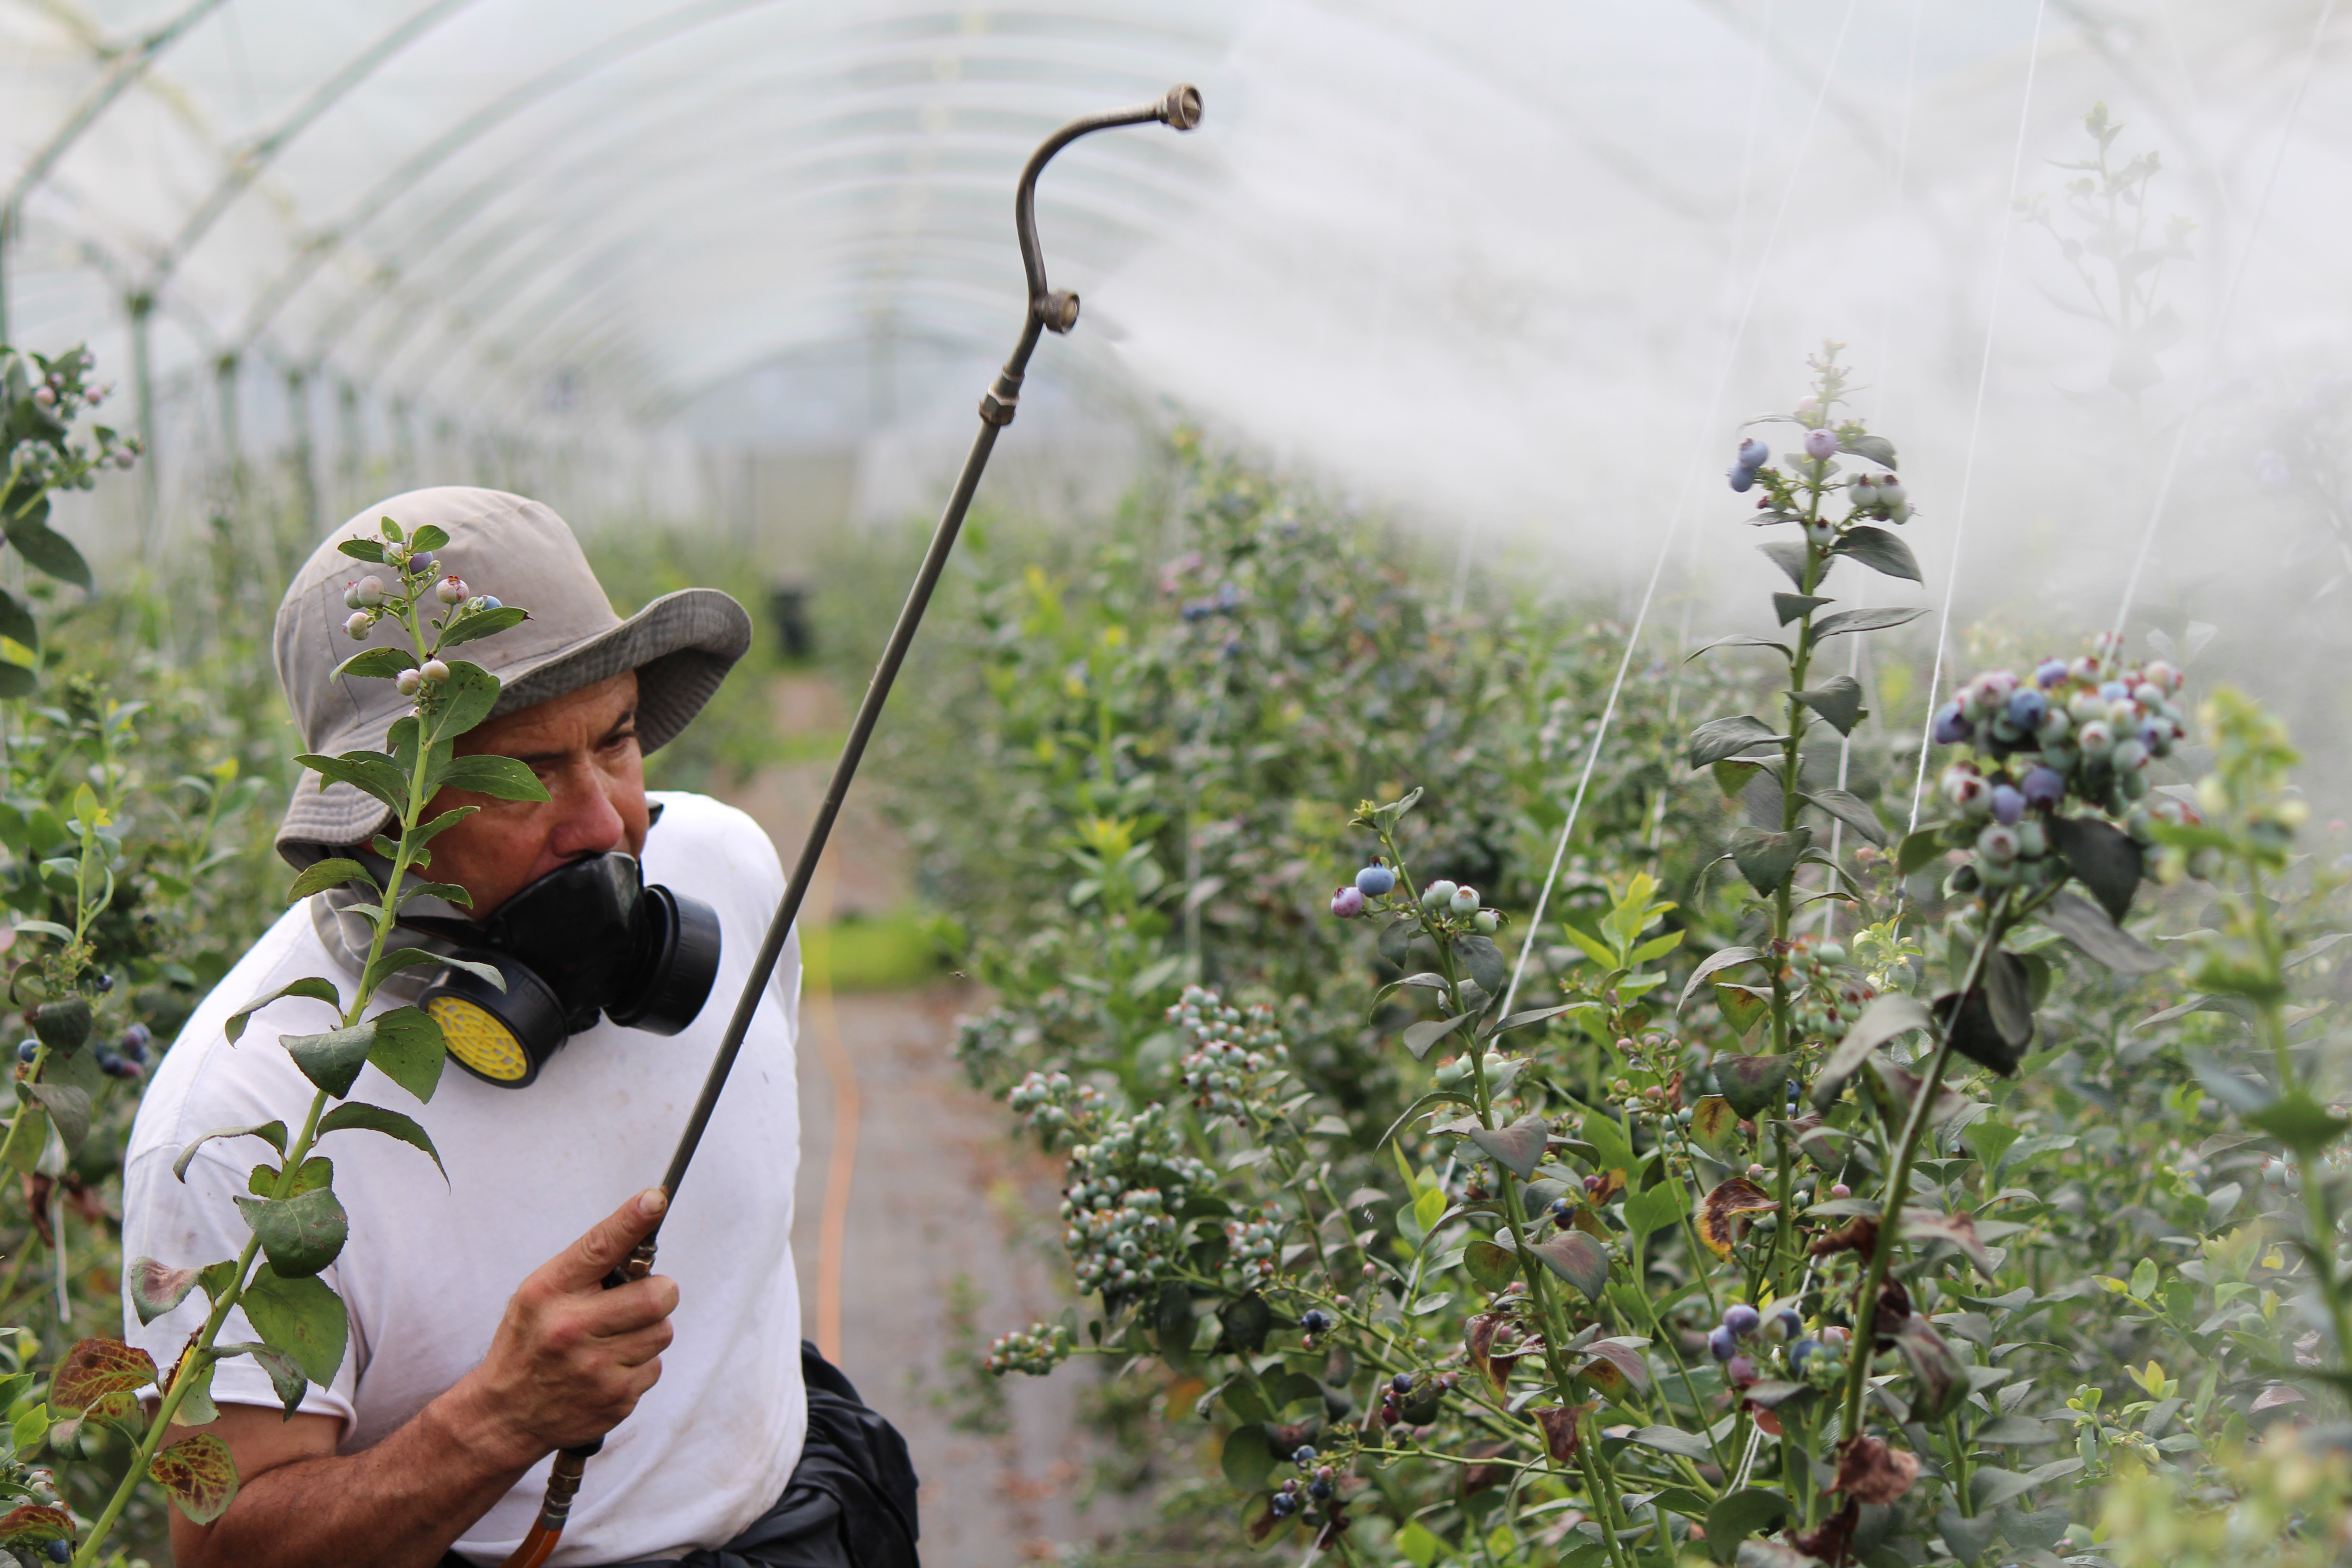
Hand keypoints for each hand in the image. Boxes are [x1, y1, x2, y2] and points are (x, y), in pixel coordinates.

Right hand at [454, 1188, 677, 1464]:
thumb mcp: (539, 1294)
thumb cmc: (529, 1343)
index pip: (599, 1247)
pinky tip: (609, 1368)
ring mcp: (595, 1368)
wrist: (506, 1414)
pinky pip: (655, 1367)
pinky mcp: (615, 1399)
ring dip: (648, 1331)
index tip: (655, 1199)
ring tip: (614, 1338)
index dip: (632, 1220)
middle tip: (642, 1297)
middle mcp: (571, 1328)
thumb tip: (641, 1232)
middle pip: (657, 1295)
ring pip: (662, 1331)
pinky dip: (640, 1365)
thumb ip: (586, 1267)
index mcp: (550, 1293)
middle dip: (659, 1292)